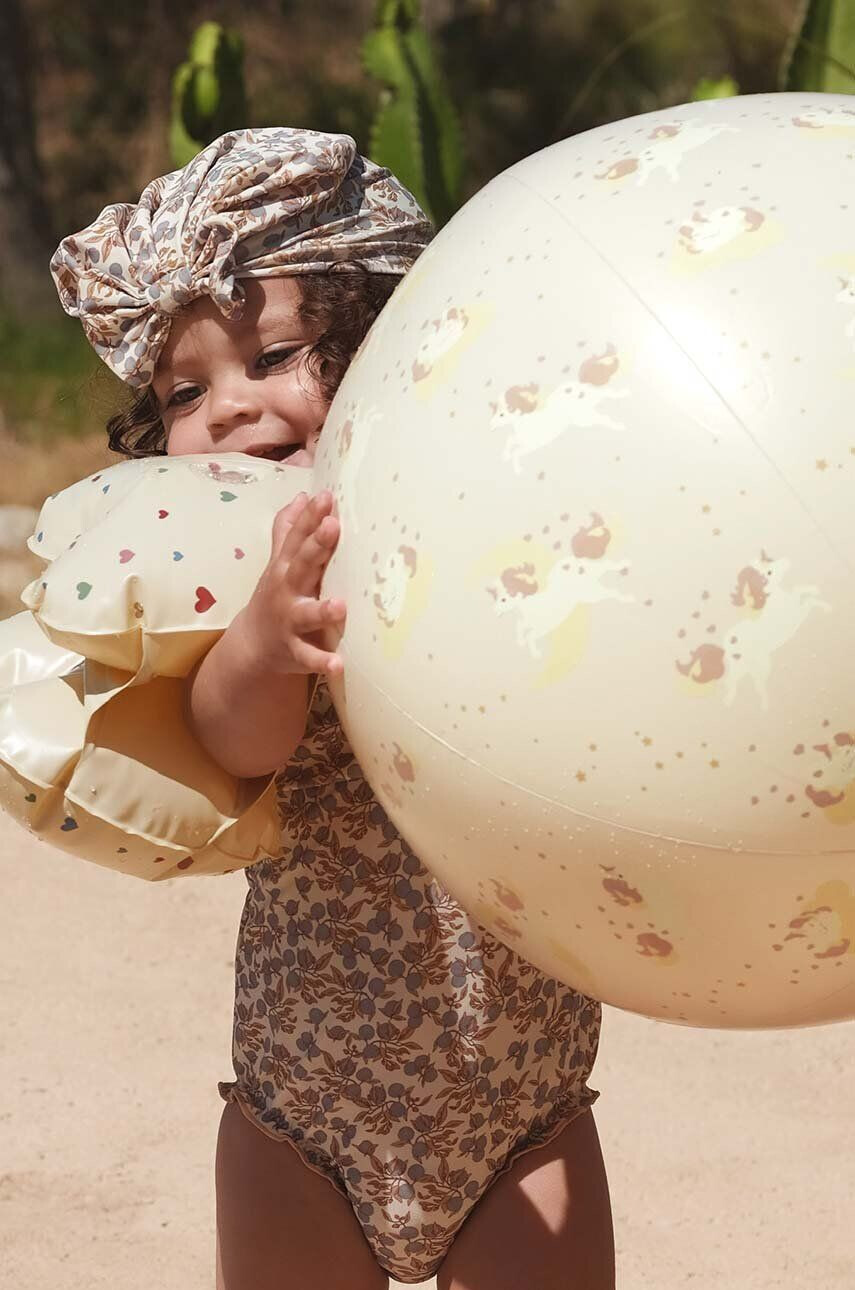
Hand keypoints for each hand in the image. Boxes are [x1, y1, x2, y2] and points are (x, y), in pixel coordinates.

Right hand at [237, 490, 346, 678]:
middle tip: (332, 526)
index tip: (326, 496)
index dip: (311, 517)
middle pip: (302, 565)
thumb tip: (302, 496)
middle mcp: (287, 591)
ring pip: (307, 615)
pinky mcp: (294, 651)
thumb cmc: (276, 596)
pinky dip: (322, 661)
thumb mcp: (279, 562)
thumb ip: (290, 531)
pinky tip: (339, 664)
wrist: (253, 645)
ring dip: (322, 610)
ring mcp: (290, 621)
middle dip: (316, 546)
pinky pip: (309, 657)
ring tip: (341, 606)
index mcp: (286, 567)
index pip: (298, 537)